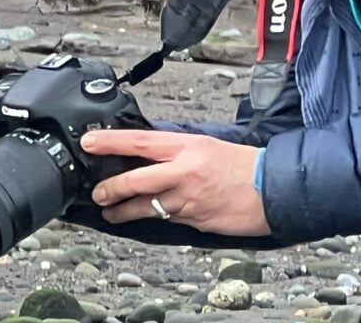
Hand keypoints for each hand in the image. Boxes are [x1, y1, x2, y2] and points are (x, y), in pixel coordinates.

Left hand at [81, 130, 270, 236]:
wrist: (271, 189)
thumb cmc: (242, 165)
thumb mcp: (207, 146)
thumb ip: (177, 150)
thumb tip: (148, 152)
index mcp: (187, 146)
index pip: (141, 141)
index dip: (111, 142)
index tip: (89, 142)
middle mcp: (184, 170)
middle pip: (136, 178)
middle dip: (111, 187)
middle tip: (97, 192)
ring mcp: (188, 197)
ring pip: (146, 205)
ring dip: (124, 210)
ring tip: (111, 212)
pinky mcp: (194, 218)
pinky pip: (165, 218)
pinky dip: (151, 217)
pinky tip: (140, 218)